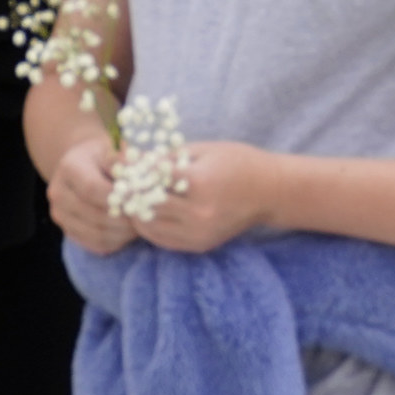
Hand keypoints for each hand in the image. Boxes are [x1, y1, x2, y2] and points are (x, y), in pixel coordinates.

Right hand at [46, 138, 136, 253]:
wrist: (85, 164)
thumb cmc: (106, 154)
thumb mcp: (115, 148)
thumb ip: (126, 160)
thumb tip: (144, 173)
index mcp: (69, 167)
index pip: (91, 189)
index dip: (117, 197)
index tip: (139, 198)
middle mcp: (58, 192)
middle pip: (93, 214)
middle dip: (123, 218)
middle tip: (146, 216)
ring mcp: (60, 214)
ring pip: (94, 233)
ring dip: (122, 233)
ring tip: (141, 225)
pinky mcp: (67, 230)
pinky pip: (93, 244)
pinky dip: (115, 242)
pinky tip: (129, 233)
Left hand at [133, 142, 276, 254]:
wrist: (271, 191)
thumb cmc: (239, 162)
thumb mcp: (204, 150)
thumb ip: (168, 157)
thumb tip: (132, 160)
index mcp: (199, 182)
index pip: (149, 180)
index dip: (134, 173)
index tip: (125, 167)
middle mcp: (198, 212)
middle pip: (144, 207)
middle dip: (131, 195)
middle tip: (123, 185)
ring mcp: (199, 232)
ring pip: (149, 228)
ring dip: (137, 213)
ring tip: (134, 200)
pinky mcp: (200, 245)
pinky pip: (162, 240)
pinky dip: (151, 228)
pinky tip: (150, 214)